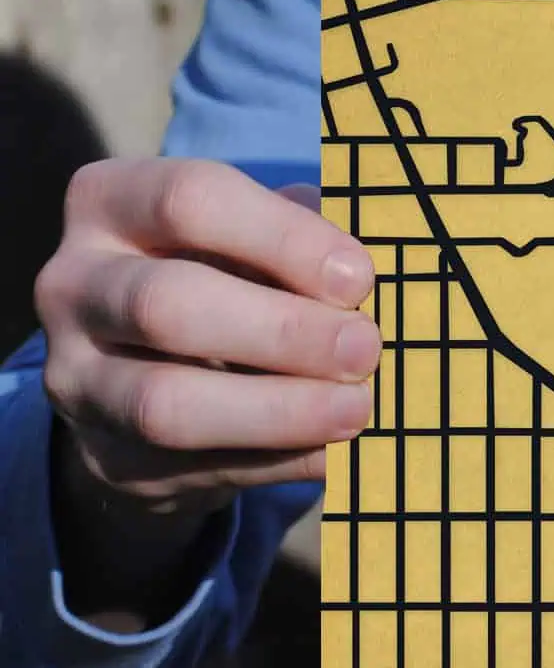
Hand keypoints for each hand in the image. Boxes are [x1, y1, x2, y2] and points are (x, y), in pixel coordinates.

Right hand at [34, 158, 378, 532]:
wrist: (149, 382)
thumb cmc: (227, 280)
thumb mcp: (251, 241)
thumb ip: (300, 237)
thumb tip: (366, 261)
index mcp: (111, 204)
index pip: (189, 200)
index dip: (284, 238)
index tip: (360, 277)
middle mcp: (73, 285)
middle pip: (167, 304)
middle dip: (282, 331)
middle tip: (366, 349)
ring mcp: (77, 379)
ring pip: (166, 403)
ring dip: (278, 410)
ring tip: (357, 409)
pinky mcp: (107, 458)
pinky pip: (196, 467)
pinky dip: (280, 461)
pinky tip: (338, 453)